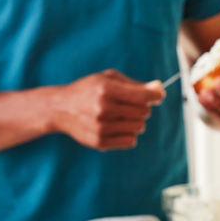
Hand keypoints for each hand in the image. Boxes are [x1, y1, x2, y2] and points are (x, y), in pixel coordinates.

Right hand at [48, 69, 166, 149]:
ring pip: (139, 127)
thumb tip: (159, 88)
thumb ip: (134, 84)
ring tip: (122, 115)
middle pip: (144, 112)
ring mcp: (101, 127)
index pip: (143, 97)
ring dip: (136, 121)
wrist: (60, 108)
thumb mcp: (108, 78)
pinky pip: (130, 141)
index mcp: (106, 89)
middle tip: (131, 104)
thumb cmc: (88, 90)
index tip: (158, 95)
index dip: (156, 96)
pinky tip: (118, 127)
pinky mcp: (99, 142)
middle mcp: (103, 109)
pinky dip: (129, 134)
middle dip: (143, 107)